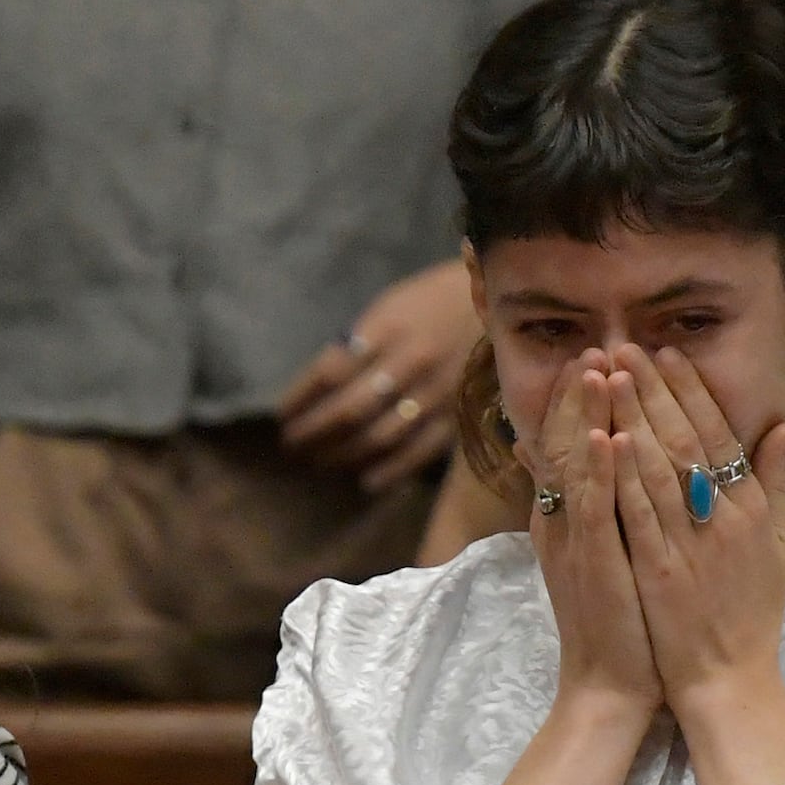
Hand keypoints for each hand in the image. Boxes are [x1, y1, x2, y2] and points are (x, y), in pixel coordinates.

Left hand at [275, 263, 478, 490]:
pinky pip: (419, 452)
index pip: (331, 371)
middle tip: (291, 445)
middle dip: (314, 432)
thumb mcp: (390, 307)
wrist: (502, 306)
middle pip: (351, 409)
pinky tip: (366, 480)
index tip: (281, 415)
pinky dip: (390, 470)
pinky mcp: (460, 416)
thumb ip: (358, 344)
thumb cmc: (433, 304)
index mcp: (388, 327)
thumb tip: (319, 388)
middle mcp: (412, 362)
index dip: (300, 399)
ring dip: (342, 454)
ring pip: (380, 436)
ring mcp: (438, 392)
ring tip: (319, 460)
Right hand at [528, 357, 663, 720]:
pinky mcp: (594, 564)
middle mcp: (566, 522)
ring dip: (589, 416)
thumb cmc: (618, 621)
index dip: (584, 401)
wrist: (609, 685)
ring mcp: (576, 541)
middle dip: (585, 394)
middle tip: (597, 345)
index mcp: (571, 518)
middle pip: (571, 444)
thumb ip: (596, 505)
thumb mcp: (605, 554)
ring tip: (599, 369)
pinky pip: (594, 511)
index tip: (598, 357)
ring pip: (579, 466)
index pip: (573, 446)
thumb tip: (591, 462)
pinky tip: (609, 437)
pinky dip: (599, 471)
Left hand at [606, 345, 784, 706]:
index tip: (667, 353)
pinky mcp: (658, 571)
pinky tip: (607, 440)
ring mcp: (690, 544)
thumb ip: (775, 486)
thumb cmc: (752, 613)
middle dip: (653, 390)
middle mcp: (723, 518)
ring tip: (608, 375)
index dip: (692, 391)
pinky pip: (639, 515)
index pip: (720, 435)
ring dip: (632, 416)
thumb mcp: (778, 545)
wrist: (730, 679)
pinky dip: (624, 476)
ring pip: (659, 468)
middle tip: (625, 347)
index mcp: (751, 508)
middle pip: (686, 440)